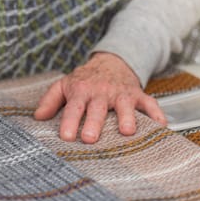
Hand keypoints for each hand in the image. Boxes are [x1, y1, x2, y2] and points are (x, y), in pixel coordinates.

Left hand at [34, 52, 166, 143]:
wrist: (111, 61)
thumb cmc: (85, 79)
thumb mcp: (64, 84)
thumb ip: (50, 100)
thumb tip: (37, 118)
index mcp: (81, 91)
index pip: (73, 108)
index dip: (69, 122)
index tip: (66, 136)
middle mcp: (101, 92)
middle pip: (97, 108)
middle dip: (94, 123)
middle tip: (91, 138)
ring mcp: (121, 93)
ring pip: (125, 105)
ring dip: (126, 117)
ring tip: (127, 131)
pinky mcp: (138, 94)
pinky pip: (149, 103)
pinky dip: (156, 113)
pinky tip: (162, 126)